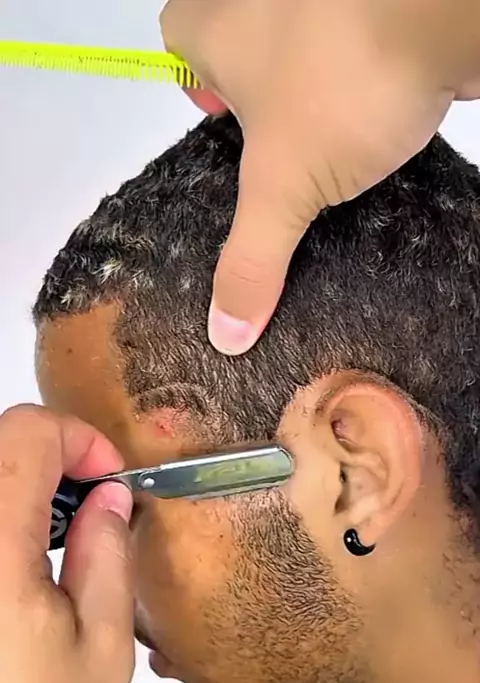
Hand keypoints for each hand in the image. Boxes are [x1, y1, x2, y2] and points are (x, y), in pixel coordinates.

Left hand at [0, 405, 132, 682]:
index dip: (76, 439)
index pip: (24, 435)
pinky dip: (0, 526)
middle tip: (90, 508)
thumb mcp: (102, 652)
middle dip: (49, 461)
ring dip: (18, 491)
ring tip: (58, 542)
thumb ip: (106, 558)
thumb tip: (107, 497)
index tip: (108, 481)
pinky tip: (18, 572)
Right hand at [161, 0, 479, 353]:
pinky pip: (361, 56)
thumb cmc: (338, 80)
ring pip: (308, 53)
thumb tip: (225, 332)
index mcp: (218, 24)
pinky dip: (367, 91)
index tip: (225, 131)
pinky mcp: (386, 19)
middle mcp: (267, 2)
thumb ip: (252, 257)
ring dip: (317, 98)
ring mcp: (331, 7)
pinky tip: (379, 136)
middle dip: (260, 104)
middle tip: (277, 160)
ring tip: (330, 159)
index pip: (181, 43)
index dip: (198, 87)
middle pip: (246, 49)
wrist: (446, 11)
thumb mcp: (282, 186)